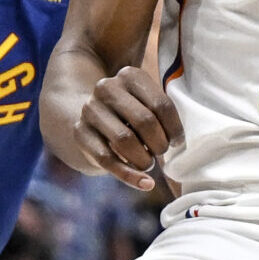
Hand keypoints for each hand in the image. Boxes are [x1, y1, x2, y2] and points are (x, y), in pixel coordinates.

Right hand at [69, 65, 181, 190]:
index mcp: (130, 75)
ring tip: (148, 163)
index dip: (175, 129)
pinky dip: (129, 176)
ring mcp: (90, 109)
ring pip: (124, 140)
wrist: (93, 116)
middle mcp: (107, 88)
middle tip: (161, 152)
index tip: (178, 142)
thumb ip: (161, 116)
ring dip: (144, 159)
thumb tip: (178, 144)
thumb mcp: (146, 103)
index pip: (161, 105)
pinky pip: (107, 159)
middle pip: (144, 121)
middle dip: (159, 143)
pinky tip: (145, 183)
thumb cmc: (131, 113)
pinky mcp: (80, 132)